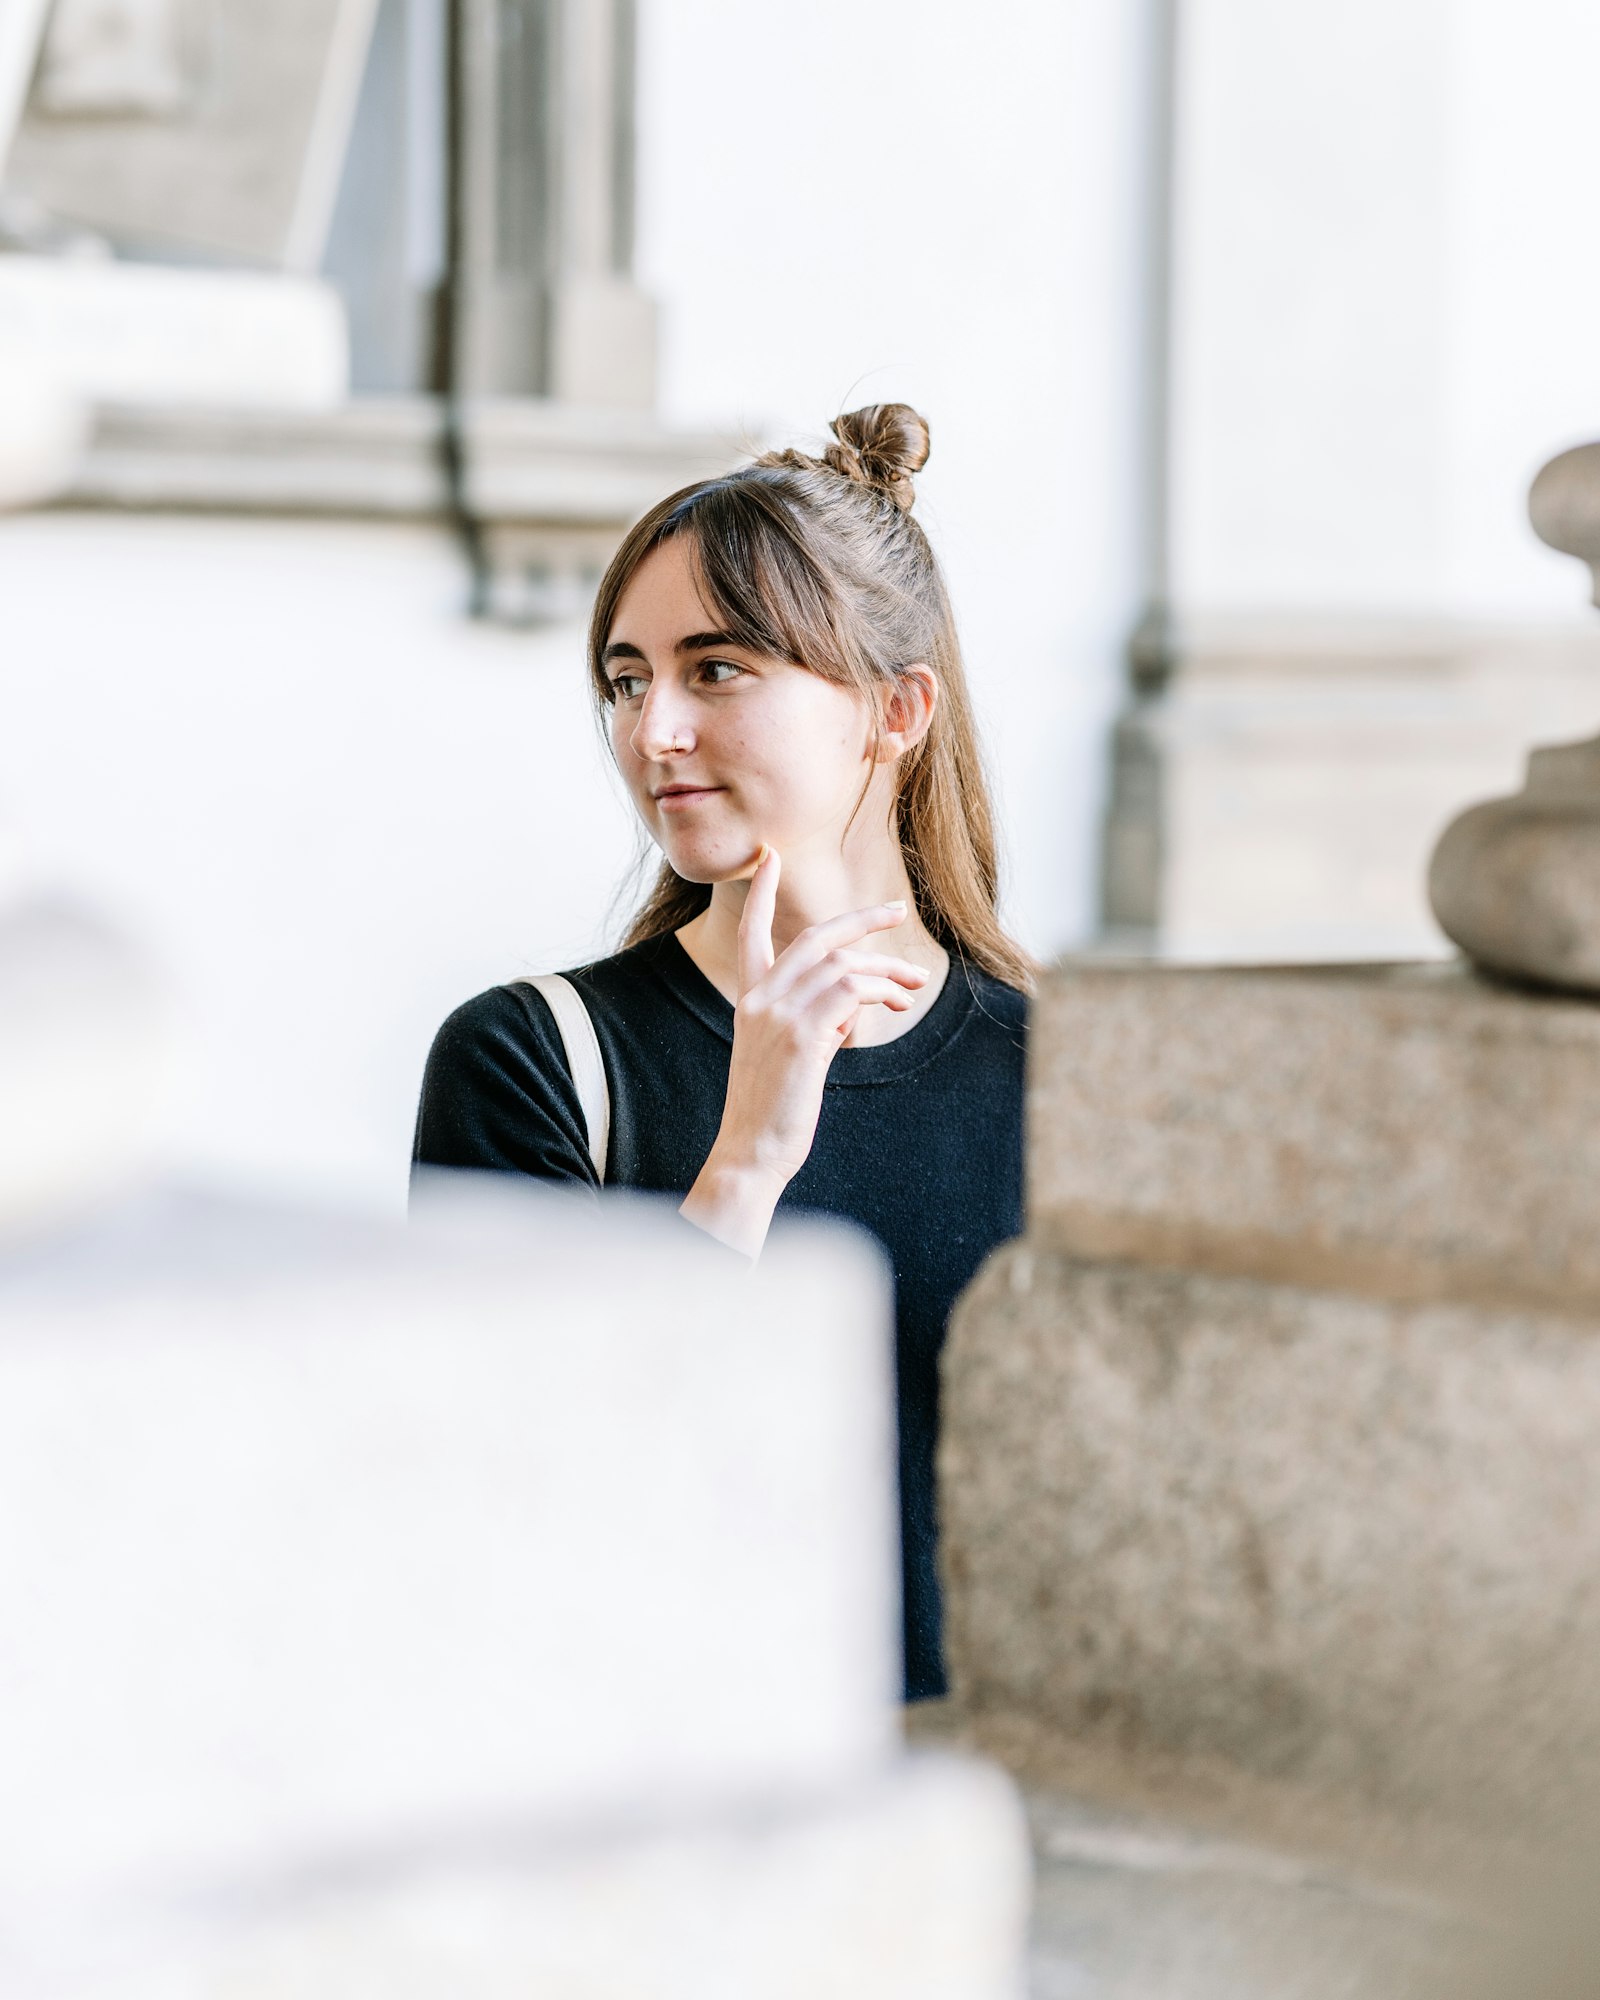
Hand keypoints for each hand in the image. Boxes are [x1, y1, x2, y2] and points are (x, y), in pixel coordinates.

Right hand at [679, 846, 928, 1255]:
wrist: (752, 1153)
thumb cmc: (773, 1112)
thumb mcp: (788, 1057)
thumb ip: (815, 1023)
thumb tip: (850, 1009)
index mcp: (751, 1002)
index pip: (750, 935)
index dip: (760, 894)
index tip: (770, 858)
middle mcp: (760, 1000)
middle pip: (815, 937)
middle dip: (859, 919)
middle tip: (895, 910)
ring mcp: (779, 1015)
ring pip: (844, 964)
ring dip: (888, 968)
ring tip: (915, 982)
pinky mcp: (802, 1035)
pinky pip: (851, 990)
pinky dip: (879, 990)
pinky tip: (895, 1003)